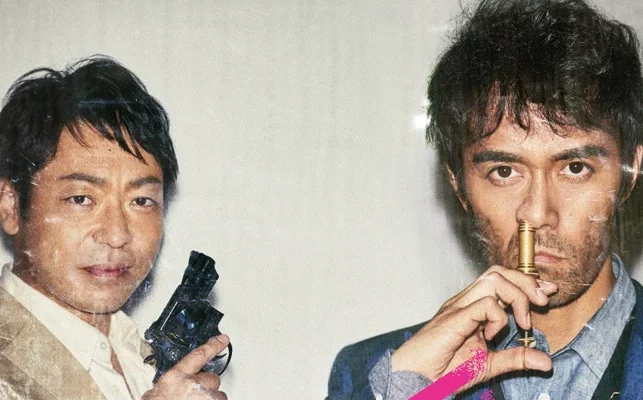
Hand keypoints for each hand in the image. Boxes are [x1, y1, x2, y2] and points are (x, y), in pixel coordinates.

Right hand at [142, 334, 229, 399]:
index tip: (223, 339)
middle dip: (205, 386)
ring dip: (210, 399)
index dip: (213, 346)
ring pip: (218, 395)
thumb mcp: (157, 393)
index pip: (198, 355)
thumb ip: (175, 382)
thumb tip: (182, 382)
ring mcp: (205, 398)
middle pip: (212, 378)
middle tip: (193, 396)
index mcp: (176, 377)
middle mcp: (193, 385)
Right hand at [391, 265, 557, 393]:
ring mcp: (458, 306)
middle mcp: (464, 301)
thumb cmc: (443, 370)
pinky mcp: (454, 317)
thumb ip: (516, 359)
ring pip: (493, 280)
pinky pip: (485, 304)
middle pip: (498, 271)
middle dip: (526, 282)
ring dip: (517, 297)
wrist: (416, 378)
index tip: (548, 292)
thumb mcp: (488, 365)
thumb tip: (545, 361)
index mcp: (471, 308)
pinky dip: (499, 318)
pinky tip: (493, 336)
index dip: (526, 282)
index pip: (501, 280)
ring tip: (525, 321)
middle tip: (544, 301)